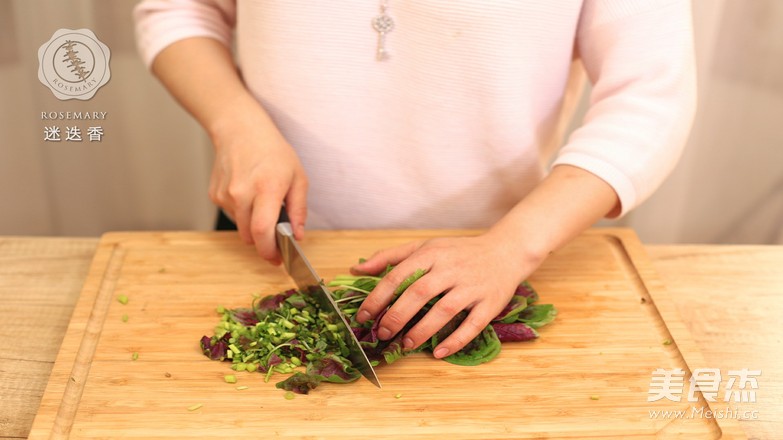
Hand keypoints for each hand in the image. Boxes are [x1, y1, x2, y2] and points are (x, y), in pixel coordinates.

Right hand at [208, 104, 307, 262]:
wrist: (240, 130)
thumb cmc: (272, 152)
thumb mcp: (297, 177)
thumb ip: (299, 209)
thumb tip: (298, 235)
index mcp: (266, 188)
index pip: (262, 231)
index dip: (269, 251)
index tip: (277, 259)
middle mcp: (242, 193)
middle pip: (249, 236)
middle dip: (264, 243)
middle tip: (276, 239)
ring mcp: (225, 195)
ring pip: (240, 228)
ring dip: (253, 226)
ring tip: (262, 204)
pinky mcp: (215, 195)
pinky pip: (232, 216)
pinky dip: (242, 213)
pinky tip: (249, 195)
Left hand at [351, 233, 543, 357]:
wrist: (506, 251)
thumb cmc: (458, 252)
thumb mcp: (425, 246)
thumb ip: (390, 257)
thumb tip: (356, 270)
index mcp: (431, 254)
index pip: (398, 276)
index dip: (377, 298)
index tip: (364, 317)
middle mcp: (451, 269)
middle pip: (418, 293)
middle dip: (397, 316)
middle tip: (383, 334)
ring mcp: (472, 287)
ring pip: (444, 310)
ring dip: (422, 330)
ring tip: (406, 345)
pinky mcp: (490, 303)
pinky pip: (472, 325)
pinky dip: (455, 341)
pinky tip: (438, 353)